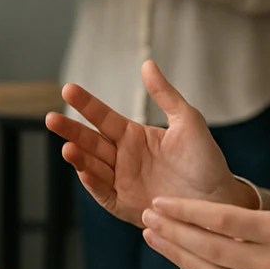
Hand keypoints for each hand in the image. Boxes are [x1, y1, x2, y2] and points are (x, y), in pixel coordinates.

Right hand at [43, 60, 257, 227]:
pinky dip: (93, 183)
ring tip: (68, 148)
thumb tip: (147, 63)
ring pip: (93, 166)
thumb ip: (165, 94)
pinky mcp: (125, 205)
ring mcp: (122, 182)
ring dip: (79, 157)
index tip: (68, 89)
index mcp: (134, 136)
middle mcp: (123, 158)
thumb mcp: (188, 121)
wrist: (218, 201)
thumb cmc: (206, 161)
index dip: (86, 104)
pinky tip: (83, 171)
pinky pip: (104, 193)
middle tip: (51, 118)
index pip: (103, 117)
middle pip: (90, 141)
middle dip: (71, 131)